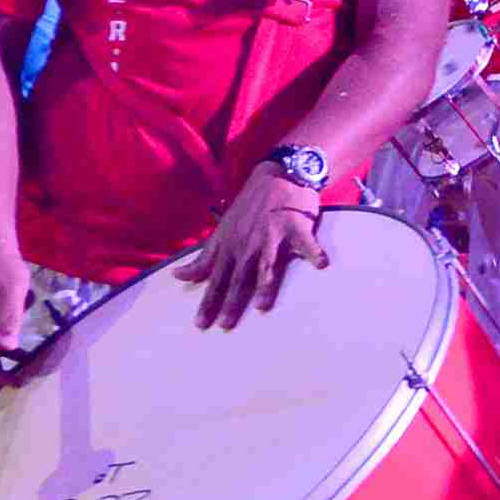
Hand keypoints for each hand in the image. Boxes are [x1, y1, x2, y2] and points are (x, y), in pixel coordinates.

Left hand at [182, 173, 329, 329]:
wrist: (279, 174)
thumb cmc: (250, 206)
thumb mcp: (221, 231)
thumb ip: (203, 257)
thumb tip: (177, 275)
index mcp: (229, 245)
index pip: (215, 278)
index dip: (208, 301)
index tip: (201, 324)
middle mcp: (248, 243)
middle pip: (238, 277)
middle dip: (230, 302)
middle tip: (225, 325)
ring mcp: (272, 234)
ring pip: (266, 264)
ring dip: (264, 284)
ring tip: (261, 305)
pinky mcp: (296, 226)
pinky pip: (306, 243)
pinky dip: (314, 252)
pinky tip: (322, 264)